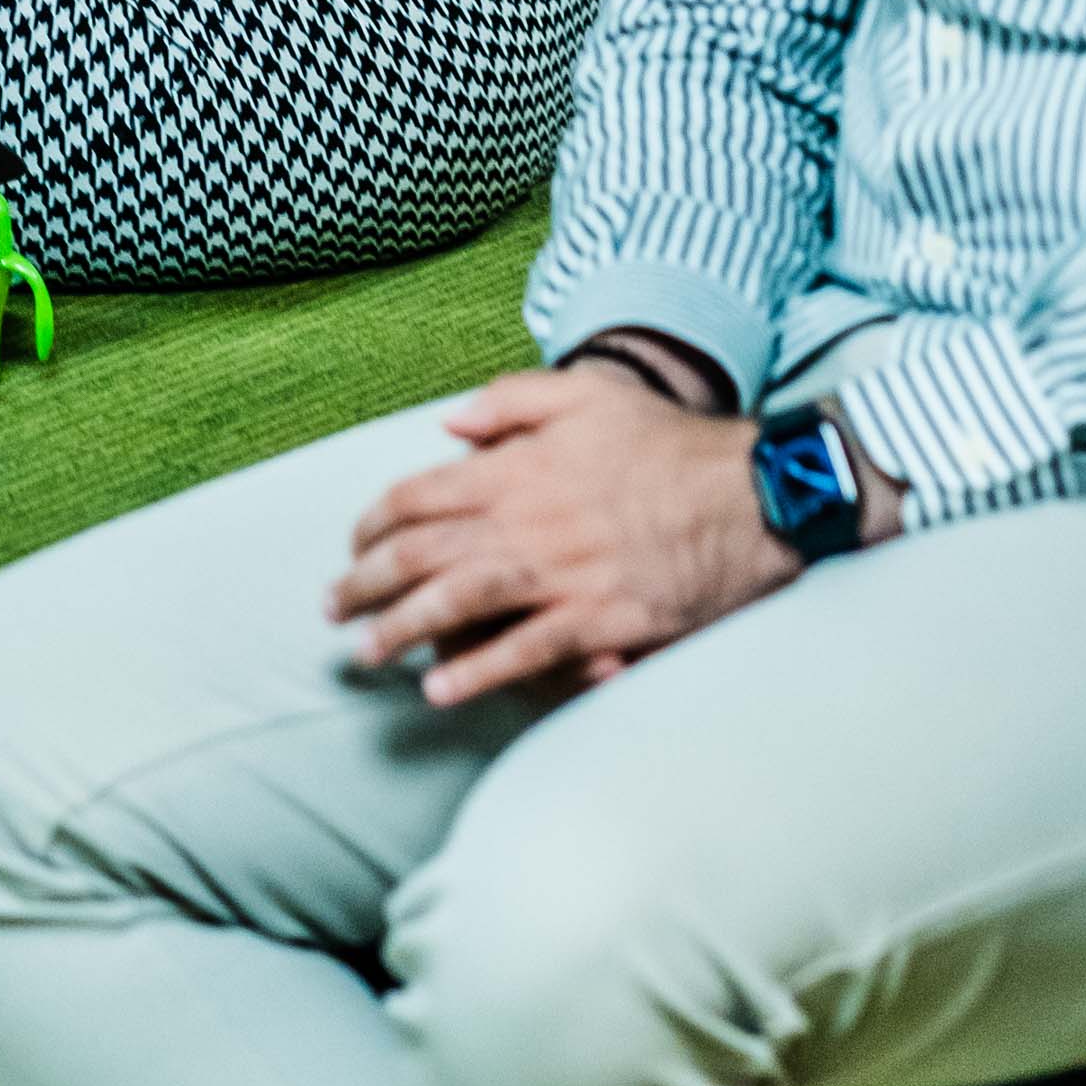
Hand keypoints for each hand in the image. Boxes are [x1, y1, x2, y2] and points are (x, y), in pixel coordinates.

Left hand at [328, 369, 795, 705]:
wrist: (750, 494)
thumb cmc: (667, 443)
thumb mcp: (587, 394)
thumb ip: (509, 401)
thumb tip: (447, 427)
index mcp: (516, 467)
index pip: (417, 496)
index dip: (372, 524)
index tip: (352, 544)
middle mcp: (525, 522)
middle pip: (420, 556)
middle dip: (364, 585)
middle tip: (334, 608)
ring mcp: (559, 576)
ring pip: (456, 606)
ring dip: (400, 632)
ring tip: (368, 654)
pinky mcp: (597, 621)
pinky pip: (522, 653)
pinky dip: (476, 674)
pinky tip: (440, 691)